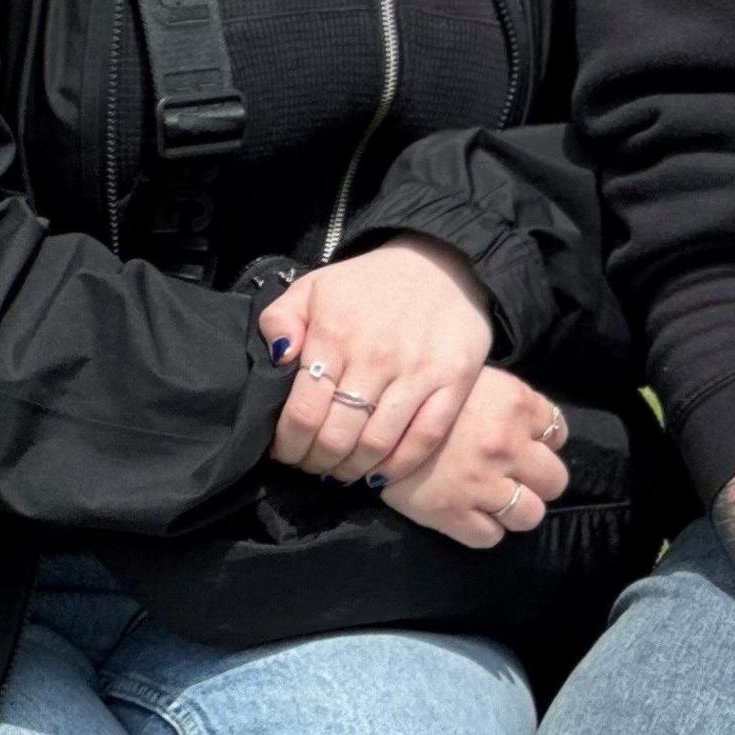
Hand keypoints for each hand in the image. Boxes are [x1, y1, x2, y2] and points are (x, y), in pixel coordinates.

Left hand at [259, 232, 494, 485]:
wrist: (441, 262)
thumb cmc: (368, 284)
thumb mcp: (313, 288)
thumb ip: (280, 320)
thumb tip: (279, 359)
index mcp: (335, 334)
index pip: (303, 413)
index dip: (288, 445)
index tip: (285, 452)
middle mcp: (376, 356)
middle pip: (337, 437)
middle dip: (316, 462)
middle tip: (311, 464)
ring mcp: (418, 371)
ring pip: (377, 444)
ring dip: (352, 469)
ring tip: (341, 469)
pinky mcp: (455, 381)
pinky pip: (425, 438)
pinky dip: (399, 465)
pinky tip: (380, 472)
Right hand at [375, 365, 569, 549]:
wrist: (369, 419)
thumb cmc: (424, 394)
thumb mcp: (474, 381)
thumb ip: (511, 404)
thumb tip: (539, 431)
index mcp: (516, 405)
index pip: (558, 432)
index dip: (542, 440)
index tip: (525, 442)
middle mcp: (506, 446)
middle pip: (555, 480)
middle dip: (539, 480)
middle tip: (516, 476)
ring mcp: (482, 483)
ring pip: (530, 515)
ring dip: (517, 510)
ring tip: (496, 499)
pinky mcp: (452, 513)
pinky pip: (490, 537)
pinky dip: (484, 529)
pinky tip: (471, 513)